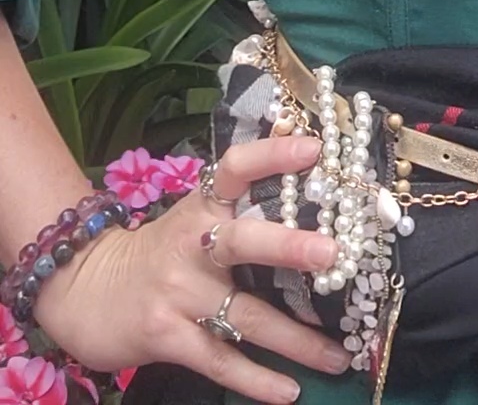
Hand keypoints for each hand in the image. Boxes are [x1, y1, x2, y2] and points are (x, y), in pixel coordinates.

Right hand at [33, 135, 351, 404]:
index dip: (272, 154)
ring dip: (296, 340)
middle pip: (243, 241)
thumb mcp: (192, 217)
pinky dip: (257, 380)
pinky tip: (290, 391)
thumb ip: (240, 200)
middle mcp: (192, 244)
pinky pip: (220, 360)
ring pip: (245, 315)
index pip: (236, 168)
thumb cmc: (160, 251)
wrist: (86, 292)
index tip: (313, 148)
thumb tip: (300, 161)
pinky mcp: (167, 335)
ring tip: (339, 356)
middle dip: (288, 248)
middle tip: (332, 254)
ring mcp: (179, 292)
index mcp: (202, 207)